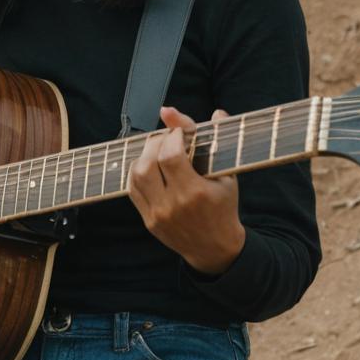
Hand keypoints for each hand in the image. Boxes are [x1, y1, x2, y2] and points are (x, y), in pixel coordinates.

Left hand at [126, 106, 244, 275]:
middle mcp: (172, 206)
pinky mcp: (148, 220)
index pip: (170, 156)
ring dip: (144, 155)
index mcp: (196, 194)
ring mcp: (157, 215)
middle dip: (155, 142)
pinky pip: (132, 189)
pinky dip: (138, 172)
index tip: (179, 132)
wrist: (214, 247)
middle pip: (148, 164)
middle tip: (167, 138)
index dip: (172, 137)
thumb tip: (216, 112)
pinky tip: (150, 165)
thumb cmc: (223, 206)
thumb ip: (217, 141)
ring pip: (135, 175)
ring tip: (158, 149)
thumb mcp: (226, 174)